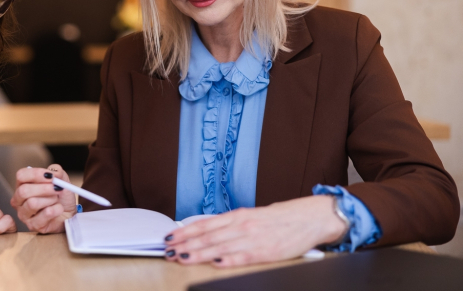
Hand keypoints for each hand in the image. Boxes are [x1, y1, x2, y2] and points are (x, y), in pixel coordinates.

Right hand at [10, 165, 76, 233]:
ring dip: (50, 199)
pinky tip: (58, 209)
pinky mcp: (33, 226)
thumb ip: (56, 171)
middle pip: (23, 191)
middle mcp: (19, 200)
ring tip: (56, 200)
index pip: (21, 175)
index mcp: (22, 185)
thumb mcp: (61, 179)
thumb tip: (53, 172)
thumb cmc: (61, 196)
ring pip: (32, 203)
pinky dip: (56, 209)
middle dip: (44, 188)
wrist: (69, 213)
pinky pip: (44, 214)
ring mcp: (23, 214)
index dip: (36, 174)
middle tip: (57, 188)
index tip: (51, 176)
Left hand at [164, 195, 347, 266]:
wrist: (308, 217)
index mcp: (238, 215)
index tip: (169, 238)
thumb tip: (205, 231)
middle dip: (185, 244)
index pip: (204, 224)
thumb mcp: (250, 216)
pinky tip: (215, 262)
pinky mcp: (266, 252)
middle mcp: (242, 225)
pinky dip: (228, 259)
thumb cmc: (279, 218)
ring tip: (181, 257)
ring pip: (220, 246)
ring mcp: (253, 238)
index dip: (184, 231)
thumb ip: (229, 225)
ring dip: (198, 253)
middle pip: (207, 236)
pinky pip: (243, 256)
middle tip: (168, 250)